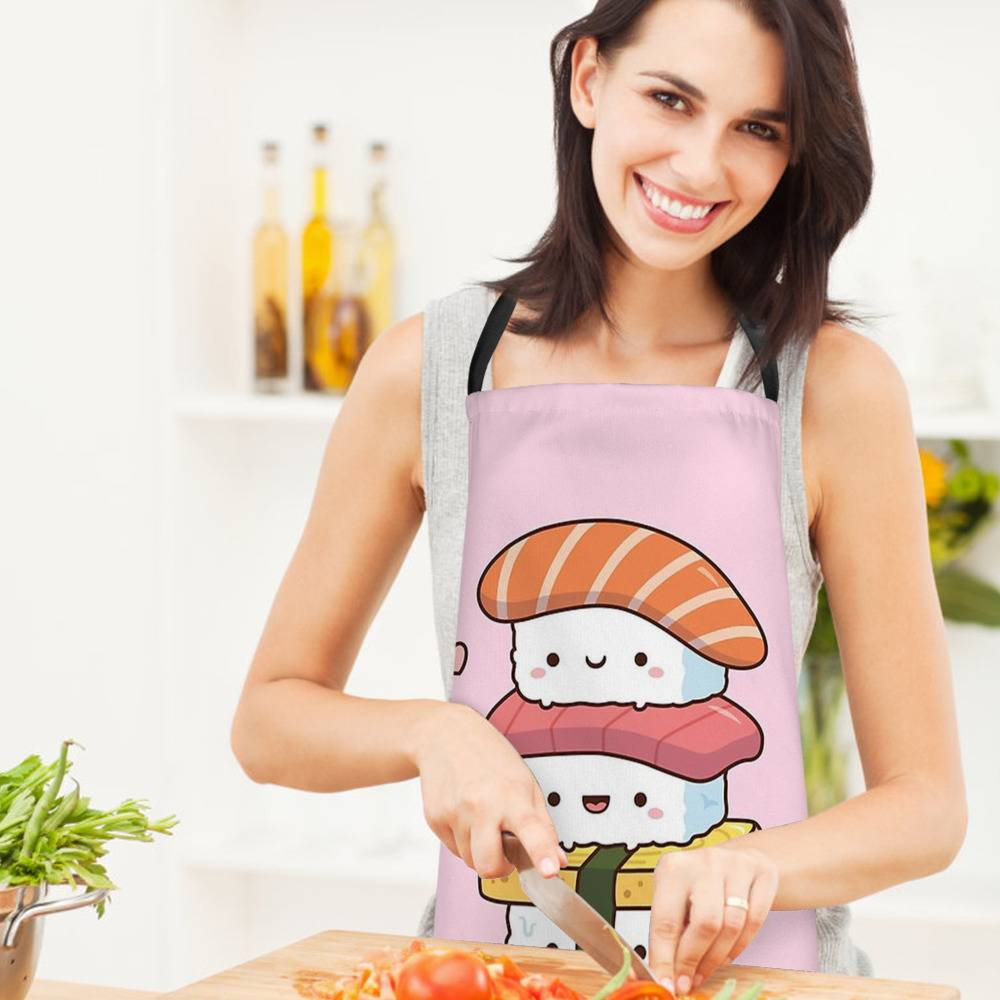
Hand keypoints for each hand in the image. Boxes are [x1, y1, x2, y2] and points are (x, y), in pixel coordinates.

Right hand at [411, 701, 568, 879]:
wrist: (445, 735)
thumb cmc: (489, 757)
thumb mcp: (526, 783)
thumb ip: (542, 826)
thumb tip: (558, 861)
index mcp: (513, 794)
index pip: (531, 829)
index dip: (541, 852)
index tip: (549, 870)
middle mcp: (482, 805)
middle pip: (489, 866)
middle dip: (499, 867)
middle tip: (505, 849)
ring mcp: (455, 813)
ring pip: (470, 861)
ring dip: (479, 850)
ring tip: (482, 819)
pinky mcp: (434, 818)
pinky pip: (453, 850)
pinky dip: (463, 840)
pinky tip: (465, 814)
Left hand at [647, 844, 777, 995]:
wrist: (735, 857)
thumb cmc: (698, 882)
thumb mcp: (674, 896)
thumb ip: (670, 930)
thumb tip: (665, 973)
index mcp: (674, 867)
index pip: (666, 920)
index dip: (665, 958)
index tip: (666, 985)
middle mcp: (705, 861)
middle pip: (704, 924)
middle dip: (694, 961)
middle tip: (688, 983)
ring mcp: (737, 865)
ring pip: (732, 926)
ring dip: (716, 959)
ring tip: (705, 971)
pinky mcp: (763, 874)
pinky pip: (755, 922)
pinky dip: (740, 947)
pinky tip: (726, 955)